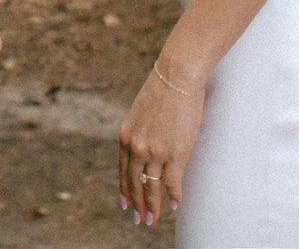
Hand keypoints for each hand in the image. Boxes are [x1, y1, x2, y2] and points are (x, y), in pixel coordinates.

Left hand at [117, 62, 204, 227]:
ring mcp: (155, 152)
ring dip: (152, 206)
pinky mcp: (175, 154)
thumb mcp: (140, 114)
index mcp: (126, 137)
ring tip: (152, 220)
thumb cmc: (162, 91)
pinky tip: (174, 206)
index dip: (124, 190)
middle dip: (137, 204)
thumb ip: (139, 133)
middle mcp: (136, 148)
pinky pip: (171, 183)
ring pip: (151, 187)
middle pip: (134, 183)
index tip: (125, 204)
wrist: (176, 78)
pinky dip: (173, 196)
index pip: (122, 171)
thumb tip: (144, 146)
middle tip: (139, 220)